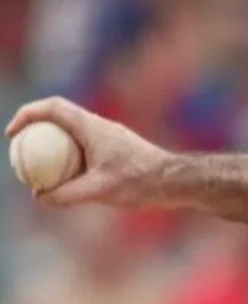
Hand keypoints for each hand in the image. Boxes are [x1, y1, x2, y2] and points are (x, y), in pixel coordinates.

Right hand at [6, 97, 169, 207]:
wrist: (174, 180)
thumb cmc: (140, 182)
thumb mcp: (100, 191)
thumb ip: (66, 194)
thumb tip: (39, 196)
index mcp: (93, 127)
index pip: (54, 107)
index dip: (28, 114)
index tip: (12, 133)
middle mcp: (100, 126)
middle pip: (59, 116)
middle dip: (35, 127)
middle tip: (19, 150)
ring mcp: (108, 136)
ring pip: (71, 132)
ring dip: (52, 142)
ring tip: (36, 167)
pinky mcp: (114, 148)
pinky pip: (83, 146)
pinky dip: (67, 155)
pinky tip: (64, 180)